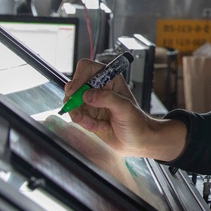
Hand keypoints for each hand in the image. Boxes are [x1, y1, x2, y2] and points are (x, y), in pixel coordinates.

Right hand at [63, 58, 186, 161]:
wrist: (137, 141)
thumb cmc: (138, 123)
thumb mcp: (125, 108)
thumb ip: (107, 99)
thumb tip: (87, 95)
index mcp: (110, 79)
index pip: (87, 68)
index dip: (78, 77)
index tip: (73, 91)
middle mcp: (98, 88)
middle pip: (75, 86)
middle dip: (74, 101)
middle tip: (79, 113)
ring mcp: (91, 102)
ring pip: (72, 102)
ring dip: (80, 115)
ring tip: (95, 124)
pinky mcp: (87, 115)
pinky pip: (76, 115)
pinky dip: (84, 123)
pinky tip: (98, 127)